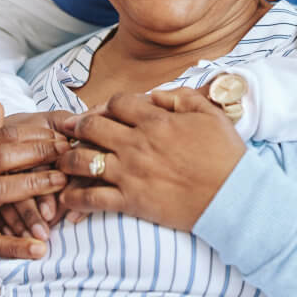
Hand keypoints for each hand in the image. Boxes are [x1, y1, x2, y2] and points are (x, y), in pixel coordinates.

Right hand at [0, 103, 68, 268]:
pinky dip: (16, 245)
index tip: (60, 133)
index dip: (34, 133)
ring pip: (0, 191)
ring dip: (34, 187)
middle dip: (39, 152)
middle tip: (68, 152)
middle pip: (4, 157)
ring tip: (62, 184)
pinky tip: (39, 246)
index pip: (3, 137)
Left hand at [55, 88, 245, 230]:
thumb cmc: (224, 152)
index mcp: (155, 120)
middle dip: (78, 124)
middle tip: (70, 128)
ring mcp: (130, 173)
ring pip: (83, 161)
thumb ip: (179, 97)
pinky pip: (91, 198)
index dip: (107, 104)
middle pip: (92, 126)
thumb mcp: (208, 112)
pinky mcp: (130, 201)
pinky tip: (69, 196)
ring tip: (64, 160)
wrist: (233, 195)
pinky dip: (75, 197)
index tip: (105, 110)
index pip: (117, 102)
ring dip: (69, 158)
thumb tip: (154, 95)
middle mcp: (137, 143)